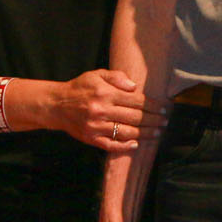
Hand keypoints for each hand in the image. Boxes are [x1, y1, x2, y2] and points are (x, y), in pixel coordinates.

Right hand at [30, 70, 161, 152]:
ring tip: (157, 133)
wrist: (56, 105)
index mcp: (105, 93)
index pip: (136, 101)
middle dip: (153, 120)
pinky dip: (125, 146)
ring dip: (145, 133)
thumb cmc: (79, 88)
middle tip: (165, 121)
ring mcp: (96, 126)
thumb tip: (134, 87)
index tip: (164, 108)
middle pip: (135, 117)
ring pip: (127, 132)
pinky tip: (136, 144)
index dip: (153, 105)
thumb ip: (116, 77)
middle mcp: (102, 110)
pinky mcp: (91, 139)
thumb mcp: (96, 74)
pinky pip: (111, 145)